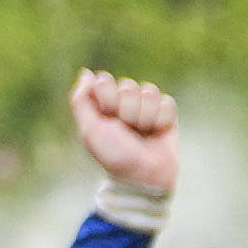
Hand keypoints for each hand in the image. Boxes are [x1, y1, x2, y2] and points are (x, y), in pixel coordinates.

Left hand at [70, 69, 179, 206]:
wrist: (145, 175)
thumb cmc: (114, 154)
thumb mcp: (89, 130)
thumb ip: (81, 100)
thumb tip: (86, 72)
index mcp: (101, 105)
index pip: (105, 81)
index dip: (108, 98)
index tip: (107, 116)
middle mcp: (123, 102)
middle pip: (128, 86)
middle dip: (127, 110)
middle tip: (126, 130)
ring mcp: (145, 107)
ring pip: (149, 91)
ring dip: (144, 115)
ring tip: (141, 132)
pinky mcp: (166, 113)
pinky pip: (166, 101)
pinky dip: (161, 118)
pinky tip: (157, 131)